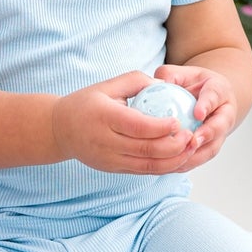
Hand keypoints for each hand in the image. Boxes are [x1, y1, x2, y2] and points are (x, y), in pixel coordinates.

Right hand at [51, 71, 198, 175]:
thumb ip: (137, 81)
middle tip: (191, 136)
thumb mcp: (107, 85)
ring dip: (173, 161)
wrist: (60, 130)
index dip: (161, 127)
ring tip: (190, 149)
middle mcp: (106, 141)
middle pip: (146, 149)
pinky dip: (163, 167)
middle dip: (174, 146)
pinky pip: (142, 171)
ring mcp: (109, 159)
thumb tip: (166, 85)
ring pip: (147, 166)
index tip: (179, 121)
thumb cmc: (87, 102)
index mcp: (104, 117)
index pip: (137, 126)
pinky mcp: (113, 169)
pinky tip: (177, 158)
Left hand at [153, 63, 236, 168]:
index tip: (198, 113)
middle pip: (220, 126)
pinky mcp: (211, 147)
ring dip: (197, 155)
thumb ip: (170, 75)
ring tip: (179, 159)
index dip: (207, 105)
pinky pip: (201, 159)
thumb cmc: (192, 84)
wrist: (207, 99)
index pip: (215, 96)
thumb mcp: (182, 74)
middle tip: (192, 141)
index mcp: (219, 91)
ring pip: (212, 147)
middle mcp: (224, 113)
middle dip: (208, 135)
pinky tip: (170, 167)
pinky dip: (187, 164)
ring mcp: (220, 133)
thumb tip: (156, 83)